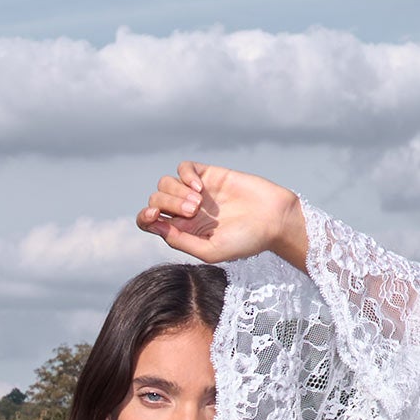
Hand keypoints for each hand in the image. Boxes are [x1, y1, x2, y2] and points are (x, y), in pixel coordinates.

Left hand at [137, 164, 307, 271]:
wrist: (273, 219)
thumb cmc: (246, 242)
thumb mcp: (211, 251)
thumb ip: (181, 241)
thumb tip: (156, 226)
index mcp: (183, 233)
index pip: (151, 222)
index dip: (145, 217)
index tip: (156, 216)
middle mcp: (186, 212)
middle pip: (156, 200)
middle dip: (167, 204)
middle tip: (193, 212)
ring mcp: (196, 192)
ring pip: (165, 183)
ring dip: (177, 192)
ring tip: (199, 203)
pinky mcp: (209, 174)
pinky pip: (184, 168)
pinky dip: (186, 175)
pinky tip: (200, 188)